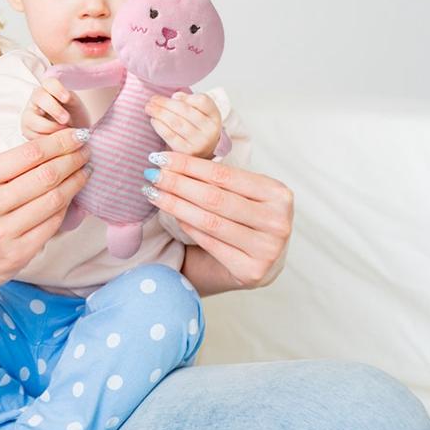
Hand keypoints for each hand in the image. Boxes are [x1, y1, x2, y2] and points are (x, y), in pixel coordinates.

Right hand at [0, 128, 91, 294]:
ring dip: (75, 182)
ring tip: (85, 170)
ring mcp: (2, 233)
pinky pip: (52, 225)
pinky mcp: (17, 255)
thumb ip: (5, 166)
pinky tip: (71, 195)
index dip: (59, 142)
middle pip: (45, 176)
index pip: (28, 154)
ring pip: (53, 200)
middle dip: (73, 159)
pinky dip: (66, 206)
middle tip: (87, 149)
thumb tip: (51, 145)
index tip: (77, 135)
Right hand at [21, 77, 92, 139]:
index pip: (49, 82)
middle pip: (39, 97)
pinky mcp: (26, 131)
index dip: (57, 89)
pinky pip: (33, 136)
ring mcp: (29, 115)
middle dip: (54, 109)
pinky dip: (46, 139)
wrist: (74, 136)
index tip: (67, 98)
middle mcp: (36, 100)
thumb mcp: (76, 107)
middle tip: (66, 119)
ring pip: (33, 119)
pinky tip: (56, 140)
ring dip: (51, 127)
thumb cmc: (75, 118)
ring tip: (64, 132)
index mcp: (49, 89)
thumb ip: (71, 100)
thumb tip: (66, 99)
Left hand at [143, 152, 292, 289]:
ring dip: (175, 205)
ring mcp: (267, 249)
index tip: (161, 158)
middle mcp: (278, 221)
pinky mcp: (251, 271)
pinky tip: (171, 216)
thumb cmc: (245, 221)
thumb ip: (219, 180)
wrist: (257, 264)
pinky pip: (210, 244)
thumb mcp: (242, 195)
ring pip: (210, 221)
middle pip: (215, 197)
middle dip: (177, 183)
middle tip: (151, 174)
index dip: (189, 165)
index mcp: (278, 194)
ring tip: (152, 193)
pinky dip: (187, 227)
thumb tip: (171, 161)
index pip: (224, 175)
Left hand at [145, 92, 222, 157]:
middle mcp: (210, 130)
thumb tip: (174, 97)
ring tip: (149, 108)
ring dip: (159, 113)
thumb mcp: (199, 112)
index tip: (172, 95)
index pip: (202, 101)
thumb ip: (189, 102)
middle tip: (152, 99)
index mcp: (214, 116)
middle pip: (185, 111)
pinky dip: (159, 126)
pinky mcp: (187, 152)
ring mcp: (199, 142)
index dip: (186, 97)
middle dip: (165, 103)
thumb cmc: (196, 128)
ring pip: (176, 122)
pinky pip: (170, 135)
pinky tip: (154, 120)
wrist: (201, 151)